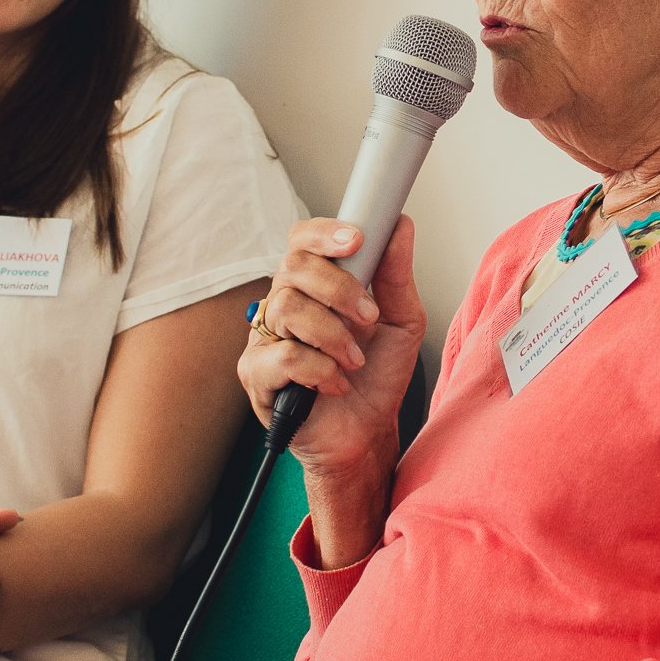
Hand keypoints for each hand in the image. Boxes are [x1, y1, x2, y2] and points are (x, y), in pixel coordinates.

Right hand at [236, 216, 426, 480]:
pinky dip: (319, 370)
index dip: (325, 233)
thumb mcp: (402, 322)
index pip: (303, 240)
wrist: (367, 433)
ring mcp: (267, 336)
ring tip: (355, 360)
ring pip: (287, 307)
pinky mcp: (257, 373)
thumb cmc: (378, 376)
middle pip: (293, 266)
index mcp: (316, 284)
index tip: (357, 240)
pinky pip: (281, 356)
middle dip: (339, 288)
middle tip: (369, 316)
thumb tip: (399, 227)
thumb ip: (396, 276)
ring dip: (333, 335)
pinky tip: (336, 383)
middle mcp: (286, 303)